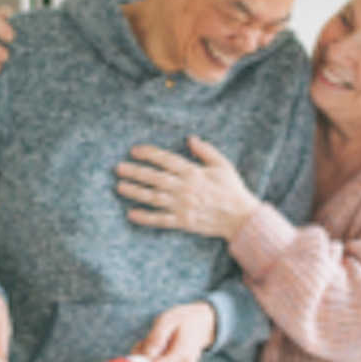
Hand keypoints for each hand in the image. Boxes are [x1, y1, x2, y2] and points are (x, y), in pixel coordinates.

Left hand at [115, 136, 261, 240]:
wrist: (241, 218)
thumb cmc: (233, 190)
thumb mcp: (223, 165)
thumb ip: (206, 151)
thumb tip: (191, 138)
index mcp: (193, 172)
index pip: (166, 160)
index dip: (149, 154)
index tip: (134, 151)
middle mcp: (185, 188)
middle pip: (155, 178)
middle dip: (135, 171)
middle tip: (119, 168)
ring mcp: (182, 206)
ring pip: (154, 197)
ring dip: (135, 192)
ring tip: (120, 186)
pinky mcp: (183, 222)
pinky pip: (160, 220)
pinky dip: (145, 217)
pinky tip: (131, 214)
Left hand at [133, 302, 216, 361]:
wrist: (201, 324)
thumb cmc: (182, 320)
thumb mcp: (166, 320)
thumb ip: (156, 338)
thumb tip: (146, 356)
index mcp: (182, 355)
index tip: (137, 349)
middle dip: (144, 360)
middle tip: (146, 341)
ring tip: (157, 345)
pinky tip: (162, 354)